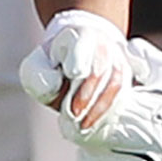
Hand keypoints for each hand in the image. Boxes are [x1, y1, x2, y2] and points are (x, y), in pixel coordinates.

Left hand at [15, 8, 135, 129]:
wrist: (76, 54)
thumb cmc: (54, 65)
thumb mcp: (37, 67)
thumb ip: (39, 77)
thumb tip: (56, 87)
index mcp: (78, 35)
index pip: (82, 44)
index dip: (79, 58)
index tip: (74, 73)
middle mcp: (102, 43)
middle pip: (100, 68)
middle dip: (87, 93)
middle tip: (74, 114)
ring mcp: (117, 58)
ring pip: (115, 82)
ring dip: (99, 107)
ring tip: (84, 125)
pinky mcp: (125, 75)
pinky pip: (123, 94)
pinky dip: (109, 110)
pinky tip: (95, 122)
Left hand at [60, 37, 161, 160]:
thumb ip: (141, 57)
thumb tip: (119, 47)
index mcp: (138, 109)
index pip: (90, 108)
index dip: (82, 103)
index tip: (85, 98)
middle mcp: (134, 140)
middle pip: (84, 135)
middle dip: (83, 125)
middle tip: (89, 118)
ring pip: (86, 159)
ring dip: (90, 149)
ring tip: (105, 141)